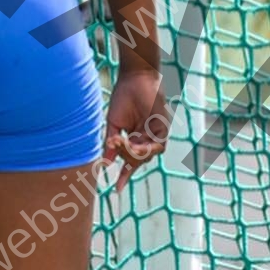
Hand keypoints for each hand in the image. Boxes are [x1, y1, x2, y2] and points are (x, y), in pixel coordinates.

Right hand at [102, 66, 168, 190]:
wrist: (134, 79)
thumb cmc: (123, 98)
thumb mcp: (114, 125)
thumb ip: (112, 145)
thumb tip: (105, 163)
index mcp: (136, 139)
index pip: (130, 162)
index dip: (124, 176)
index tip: (116, 190)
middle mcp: (147, 139)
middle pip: (137, 161)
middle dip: (123, 156)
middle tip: (113, 141)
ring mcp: (156, 135)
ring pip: (146, 157)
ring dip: (132, 153)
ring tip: (121, 140)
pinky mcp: (164, 129)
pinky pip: (156, 148)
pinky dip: (142, 148)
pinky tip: (132, 141)